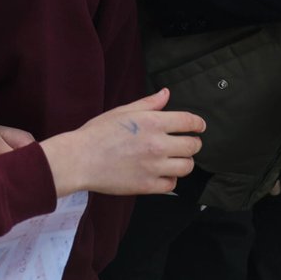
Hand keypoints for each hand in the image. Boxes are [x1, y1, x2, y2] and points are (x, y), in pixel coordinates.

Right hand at [40, 89, 204, 196]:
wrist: (80, 159)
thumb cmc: (98, 133)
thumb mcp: (123, 111)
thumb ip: (148, 103)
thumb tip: (166, 93)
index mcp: (152, 122)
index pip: (189, 122)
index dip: (198, 124)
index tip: (199, 127)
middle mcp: (157, 144)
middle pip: (193, 146)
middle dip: (192, 143)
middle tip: (186, 143)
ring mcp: (154, 167)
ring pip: (186, 166)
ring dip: (184, 162)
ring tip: (176, 159)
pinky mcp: (147, 186)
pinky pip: (172, 184)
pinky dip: (171, 179)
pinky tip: (163, 173)